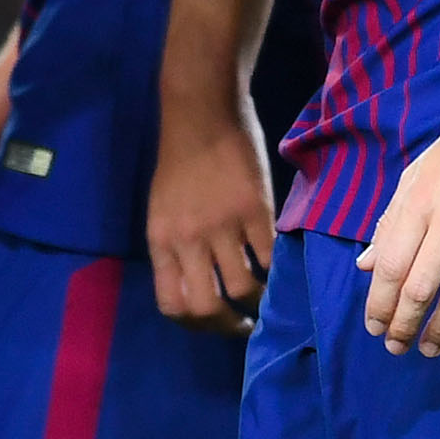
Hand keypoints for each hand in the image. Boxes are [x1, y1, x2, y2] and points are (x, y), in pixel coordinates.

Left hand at [146, 85, 276, 330]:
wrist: (200, 113)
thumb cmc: (180, 161)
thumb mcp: (162, 210)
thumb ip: (176, 248)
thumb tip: (197, 286)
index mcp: (161, 241)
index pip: (172, 304)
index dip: (195, 325)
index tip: (215, 323)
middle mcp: (188, 240)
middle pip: (207, 306)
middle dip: (228, 325)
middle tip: (245, 324)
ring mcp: (222, 225)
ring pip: (242, 286)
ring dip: (257, 300)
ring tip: (267, 296)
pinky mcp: (254, 209)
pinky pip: (268, 256)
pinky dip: (275, 269)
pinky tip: (278, 267)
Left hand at [357, 95, 439, 356]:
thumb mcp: (416, 175)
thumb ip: (391, 222)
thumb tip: (367, 266)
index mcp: (420, 202)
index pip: (392, 266)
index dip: (379, 304)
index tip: (374, 327)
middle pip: (421, 288)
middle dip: (404, 325)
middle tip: (396, 347)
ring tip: (429, 347)